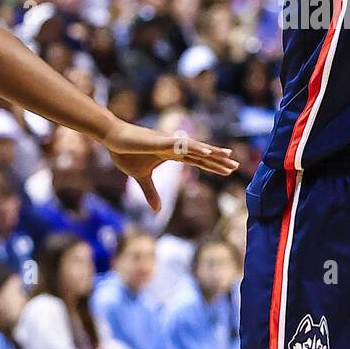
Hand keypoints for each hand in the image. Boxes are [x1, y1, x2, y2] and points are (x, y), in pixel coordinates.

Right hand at [107, 124, 238, 210]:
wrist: (112, 138)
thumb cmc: (126, 154)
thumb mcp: (140, 178)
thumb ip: (151, 193)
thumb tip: (157, 210)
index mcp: (172, 155)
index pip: (197, 161)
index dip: (213, 166)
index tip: (228, 171)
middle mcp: (174, 148)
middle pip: (201, 154)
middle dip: (218, 160)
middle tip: (236, 165)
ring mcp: (168, 143)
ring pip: (195, 148)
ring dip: (211, 152)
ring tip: (228, 154)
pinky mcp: (160, 141)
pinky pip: (180, 145)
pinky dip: (193, 148)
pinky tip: (205, 151)